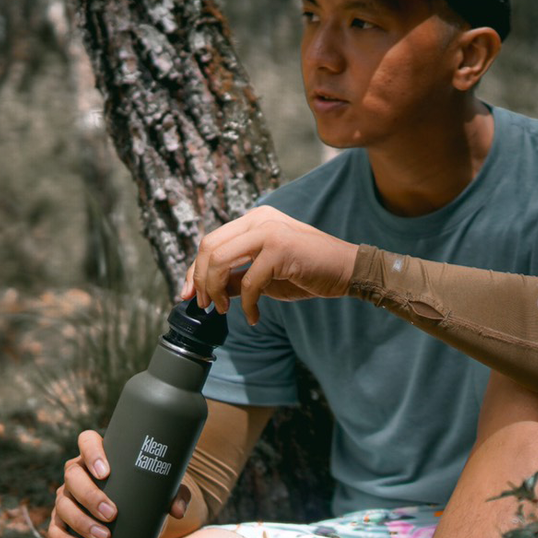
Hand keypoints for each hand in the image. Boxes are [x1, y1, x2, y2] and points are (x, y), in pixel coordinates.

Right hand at [47, 430, 191, 537]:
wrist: (135, 515)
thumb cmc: (148, 492)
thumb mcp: (165, 490)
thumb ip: (176, 495)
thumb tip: (178, 511)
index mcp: (99, 455)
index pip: (87, 441)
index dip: (92, 453)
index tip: (106, 472)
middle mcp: (78, 472)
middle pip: (72, 476)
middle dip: (91, 496)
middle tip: (112, 514)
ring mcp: (66, 496)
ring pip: (63, 505)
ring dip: (81, 522)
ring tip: (104, 537)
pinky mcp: (62, 521)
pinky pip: (54, 530)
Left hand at [180, 205, 358, 324]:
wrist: (349, 270)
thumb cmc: (309, 272)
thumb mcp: (265, 275)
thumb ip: (237, 276)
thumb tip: (207, 292)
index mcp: (254, 220)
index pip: (211, 241)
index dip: (193, 270)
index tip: (188, 295)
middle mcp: (259, 219)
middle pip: (208, 247)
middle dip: (200, 281)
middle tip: (207, 306)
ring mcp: (269, 231)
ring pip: (220, 260)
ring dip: (216, 291)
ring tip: (226, 310)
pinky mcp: (280, 248)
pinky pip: (248, 282)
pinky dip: (247, 306)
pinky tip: (254, 317)